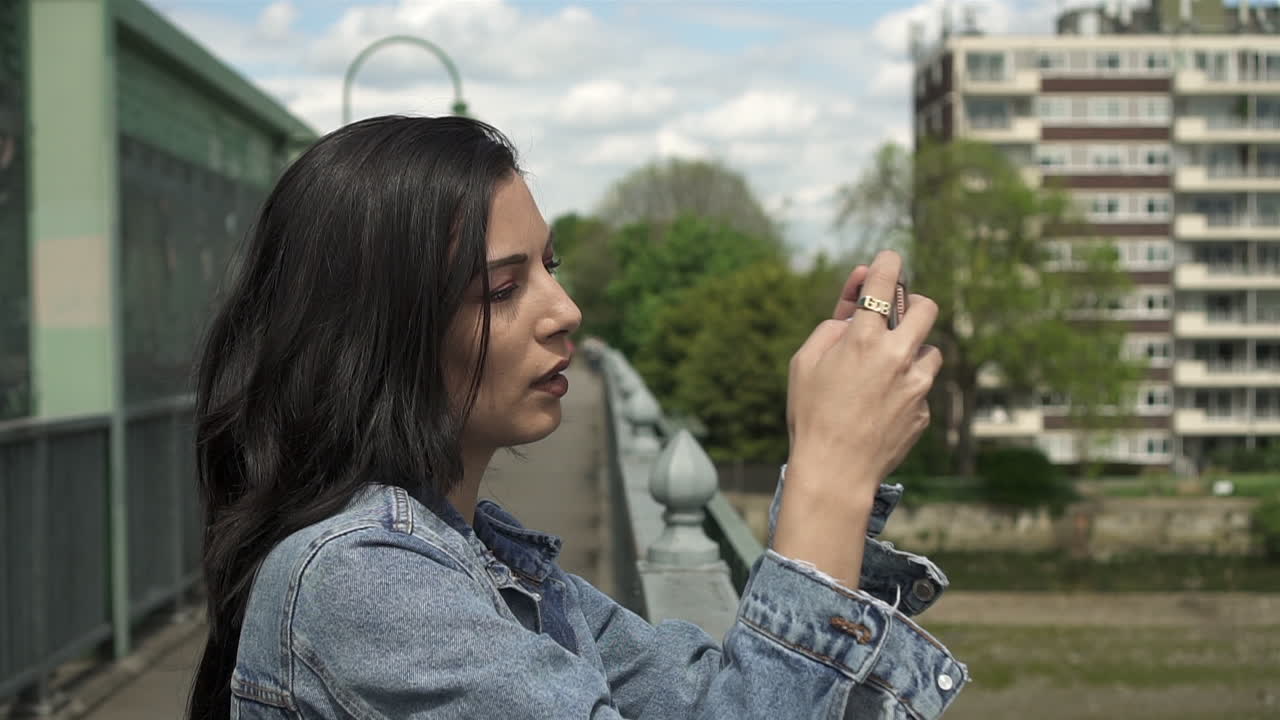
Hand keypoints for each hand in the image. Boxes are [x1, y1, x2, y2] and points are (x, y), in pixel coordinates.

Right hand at [785, 250, 941, 494]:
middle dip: (915, 304)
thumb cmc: (811, 414)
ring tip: (886, 374)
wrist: (835, 470)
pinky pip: (922, 390)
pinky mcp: (925, 411)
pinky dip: (906, 392)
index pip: (884, 283)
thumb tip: (851, 315)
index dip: (888, 263)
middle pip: (927, 309)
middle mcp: (897, 356)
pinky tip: (881, 410)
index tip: (889, 258)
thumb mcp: (804, 364)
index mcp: (863, 338)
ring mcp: (917, 385)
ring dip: (912, 354)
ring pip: (930, 353)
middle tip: (902, 315)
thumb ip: (830, 330)